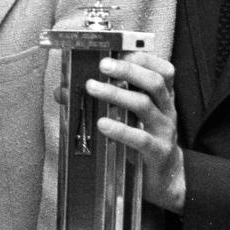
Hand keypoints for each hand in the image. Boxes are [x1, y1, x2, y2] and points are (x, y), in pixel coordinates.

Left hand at [85, 51, 185, 212]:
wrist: (166, 178)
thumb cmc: (144, 139)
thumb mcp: (128, 117)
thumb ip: (102, 100)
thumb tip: (62, 90)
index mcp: (162, 98)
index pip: (163, 70)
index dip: (144, 58)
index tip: (121, 51)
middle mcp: (166, 110)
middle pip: (154, 82)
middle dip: (127, 70)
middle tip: (102, 65)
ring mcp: (164, 131)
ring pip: (144, 105)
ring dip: (116, 94)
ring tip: (92, 87)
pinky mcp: (157, 152)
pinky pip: (140, 138)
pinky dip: (120, 129)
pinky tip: (102, 124)